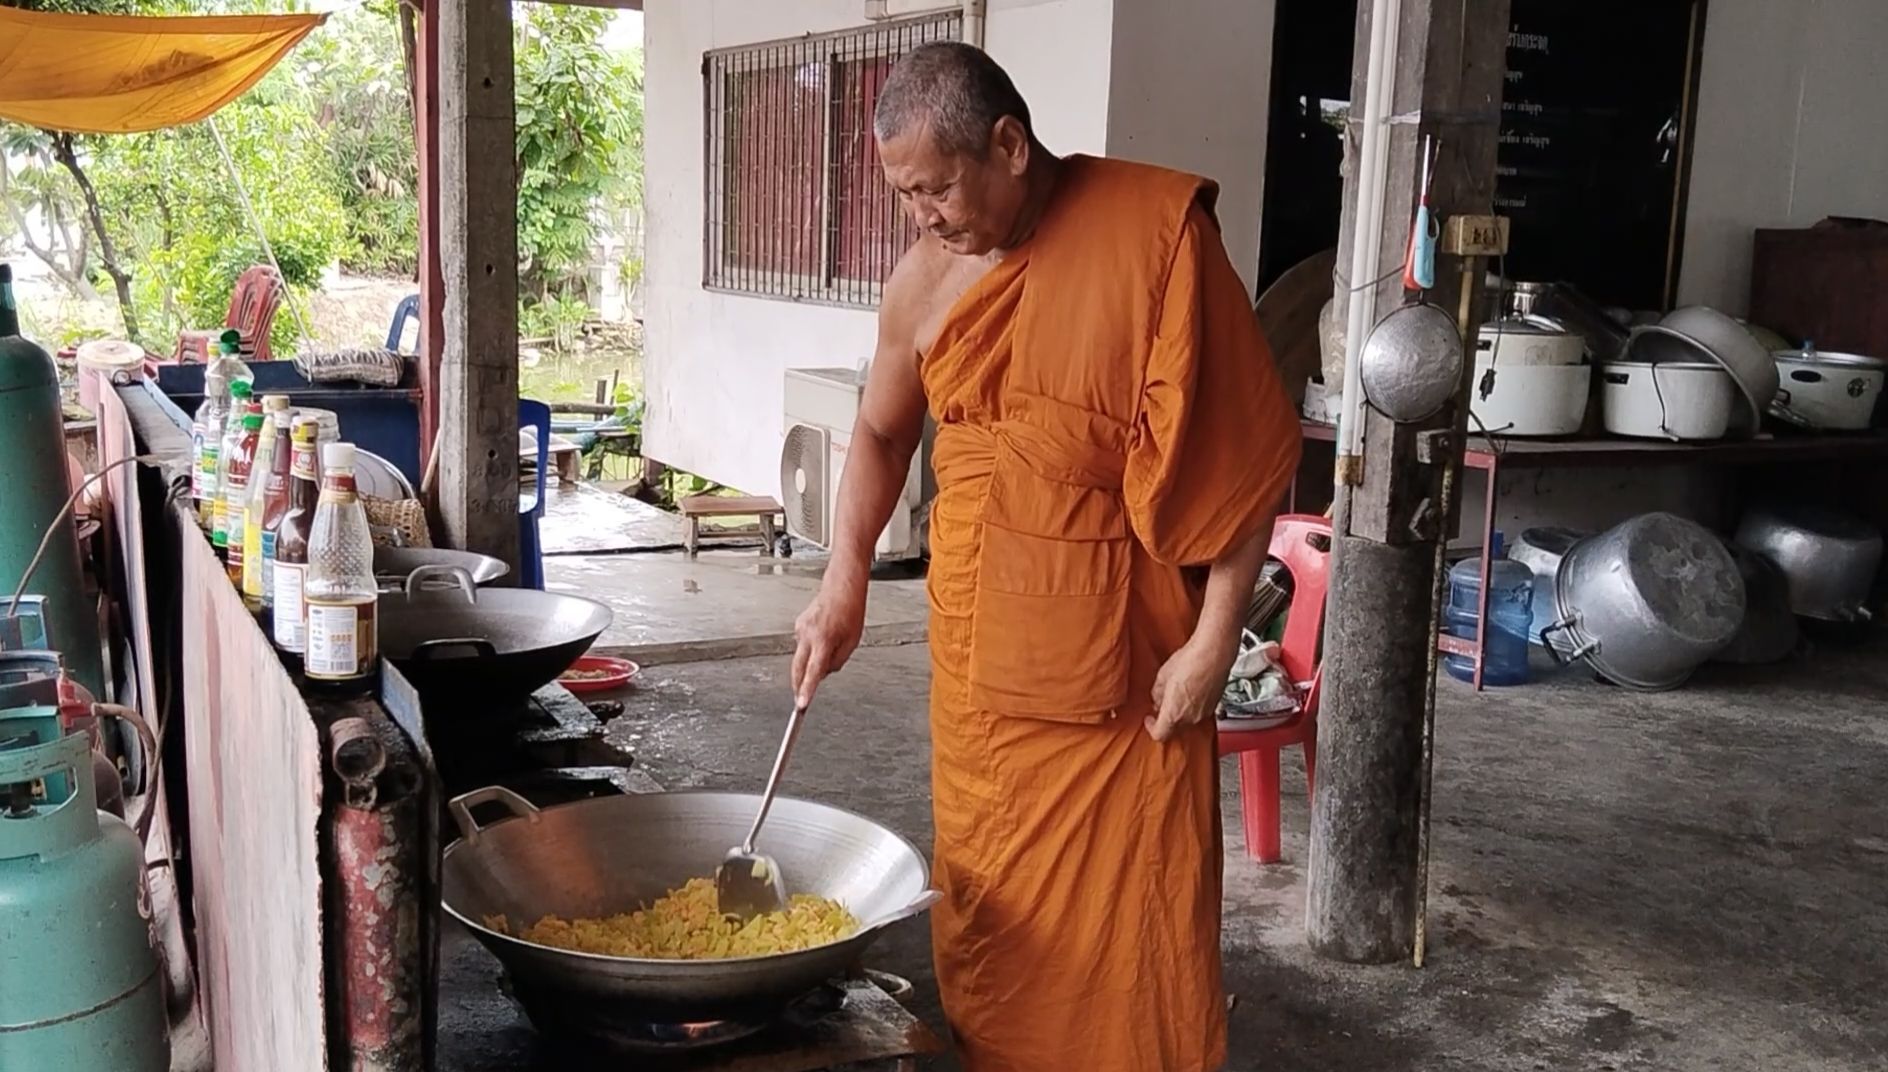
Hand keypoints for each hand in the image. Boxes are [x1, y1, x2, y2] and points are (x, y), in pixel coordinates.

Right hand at [791, 584, 866, 706]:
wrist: (841, 588)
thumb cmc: (850, 612)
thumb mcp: (852, 642)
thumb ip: (837, 662)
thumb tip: (824, 673)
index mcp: (824, 641)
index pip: (813, 672)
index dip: (807, 690)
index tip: (801, 704)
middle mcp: (808, 635)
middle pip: (798, 669)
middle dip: (798, 685)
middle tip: (801, 698)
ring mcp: (800, 629)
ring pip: (800, 657)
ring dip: (807, 663)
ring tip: (827, 650)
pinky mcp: (798, 625)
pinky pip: (802, 645)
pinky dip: (809, 649)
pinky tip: (821, 639)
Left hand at [1146, 637, 1233, 742]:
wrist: (1214, 652)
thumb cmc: (1190, 662)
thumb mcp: (1162, 676)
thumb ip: (1157, 693)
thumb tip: (1158, 699)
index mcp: (1174, 714)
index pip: (1159, 735)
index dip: (1151, 727)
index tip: (1149, 718)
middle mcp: (1191, 718)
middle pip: (1175, 728)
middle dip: (1166, 718)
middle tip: (1162, 704)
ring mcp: (1205, 712)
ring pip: (1188, 720)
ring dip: (1181, 711)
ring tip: (1177, 693)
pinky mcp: (1215, 704)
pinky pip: (1200, 711)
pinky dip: (1193, 705)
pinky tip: (1190, 689)